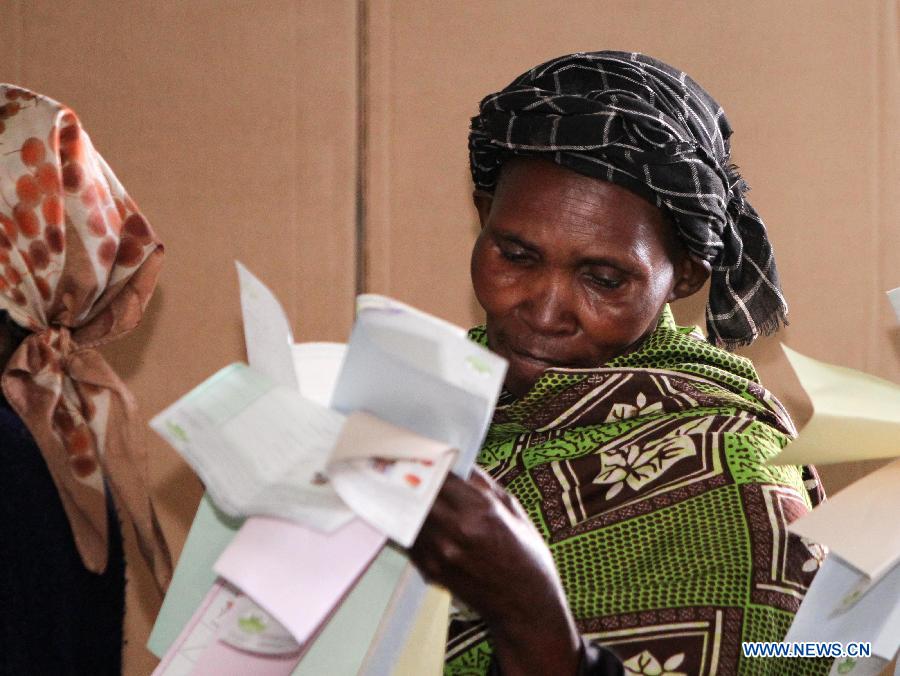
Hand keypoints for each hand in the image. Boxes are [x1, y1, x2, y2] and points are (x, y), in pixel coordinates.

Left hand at [409, 468, 581, 675]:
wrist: (525, 605)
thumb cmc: (525, 555)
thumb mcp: (512, 509)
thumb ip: (482, 484)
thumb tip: (460, 460)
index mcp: (479, 510)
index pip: (438, 475)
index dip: (424, 460)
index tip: (416, 450)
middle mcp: (455, 531)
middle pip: (415, 493)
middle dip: (404, 476)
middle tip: (391, 461)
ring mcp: (439, 553)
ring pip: (405, 516)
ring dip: (397, 499)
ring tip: (388, 482)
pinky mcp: (431, 570)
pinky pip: (407, 539)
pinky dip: (403, 524)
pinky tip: (402, 513)